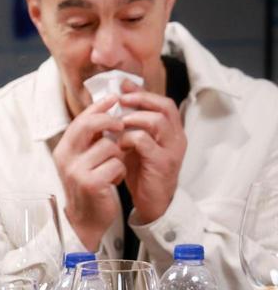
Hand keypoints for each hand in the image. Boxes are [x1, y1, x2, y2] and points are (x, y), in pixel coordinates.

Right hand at [53, 94, 127, 250]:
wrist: (85, 219)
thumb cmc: (89, 186)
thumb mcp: (83, 160)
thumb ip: (90, 139)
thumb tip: (106, 112)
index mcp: (63, 149)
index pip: (80, 119)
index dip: (98, 106)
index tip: (114, 97)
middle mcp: (65, 158)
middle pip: (90, 124)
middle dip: (110, 121)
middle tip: (121, 124)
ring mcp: (76, 170)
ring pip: (109, 146)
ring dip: (118, 155)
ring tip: (114, 167)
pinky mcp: (91, 183)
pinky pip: (116, 164)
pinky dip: (120, 171)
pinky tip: (115, 179)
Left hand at [118, 88, 186, 223]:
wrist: (153, 203)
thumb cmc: (143, 173)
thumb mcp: (137, 146)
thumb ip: (131, 127)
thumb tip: (113, 105)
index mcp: (172, 131)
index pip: (163, 102)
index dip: (143, 92)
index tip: (123, 86)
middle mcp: (176, 137)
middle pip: (164, 106)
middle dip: (140, 99)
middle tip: (120, 100)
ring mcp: (171, 150)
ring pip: (157, 121)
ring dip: (134, 118)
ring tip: (117, 123)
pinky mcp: (162, 163)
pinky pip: (145, 142)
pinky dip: (129, 138)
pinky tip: (119, 144)